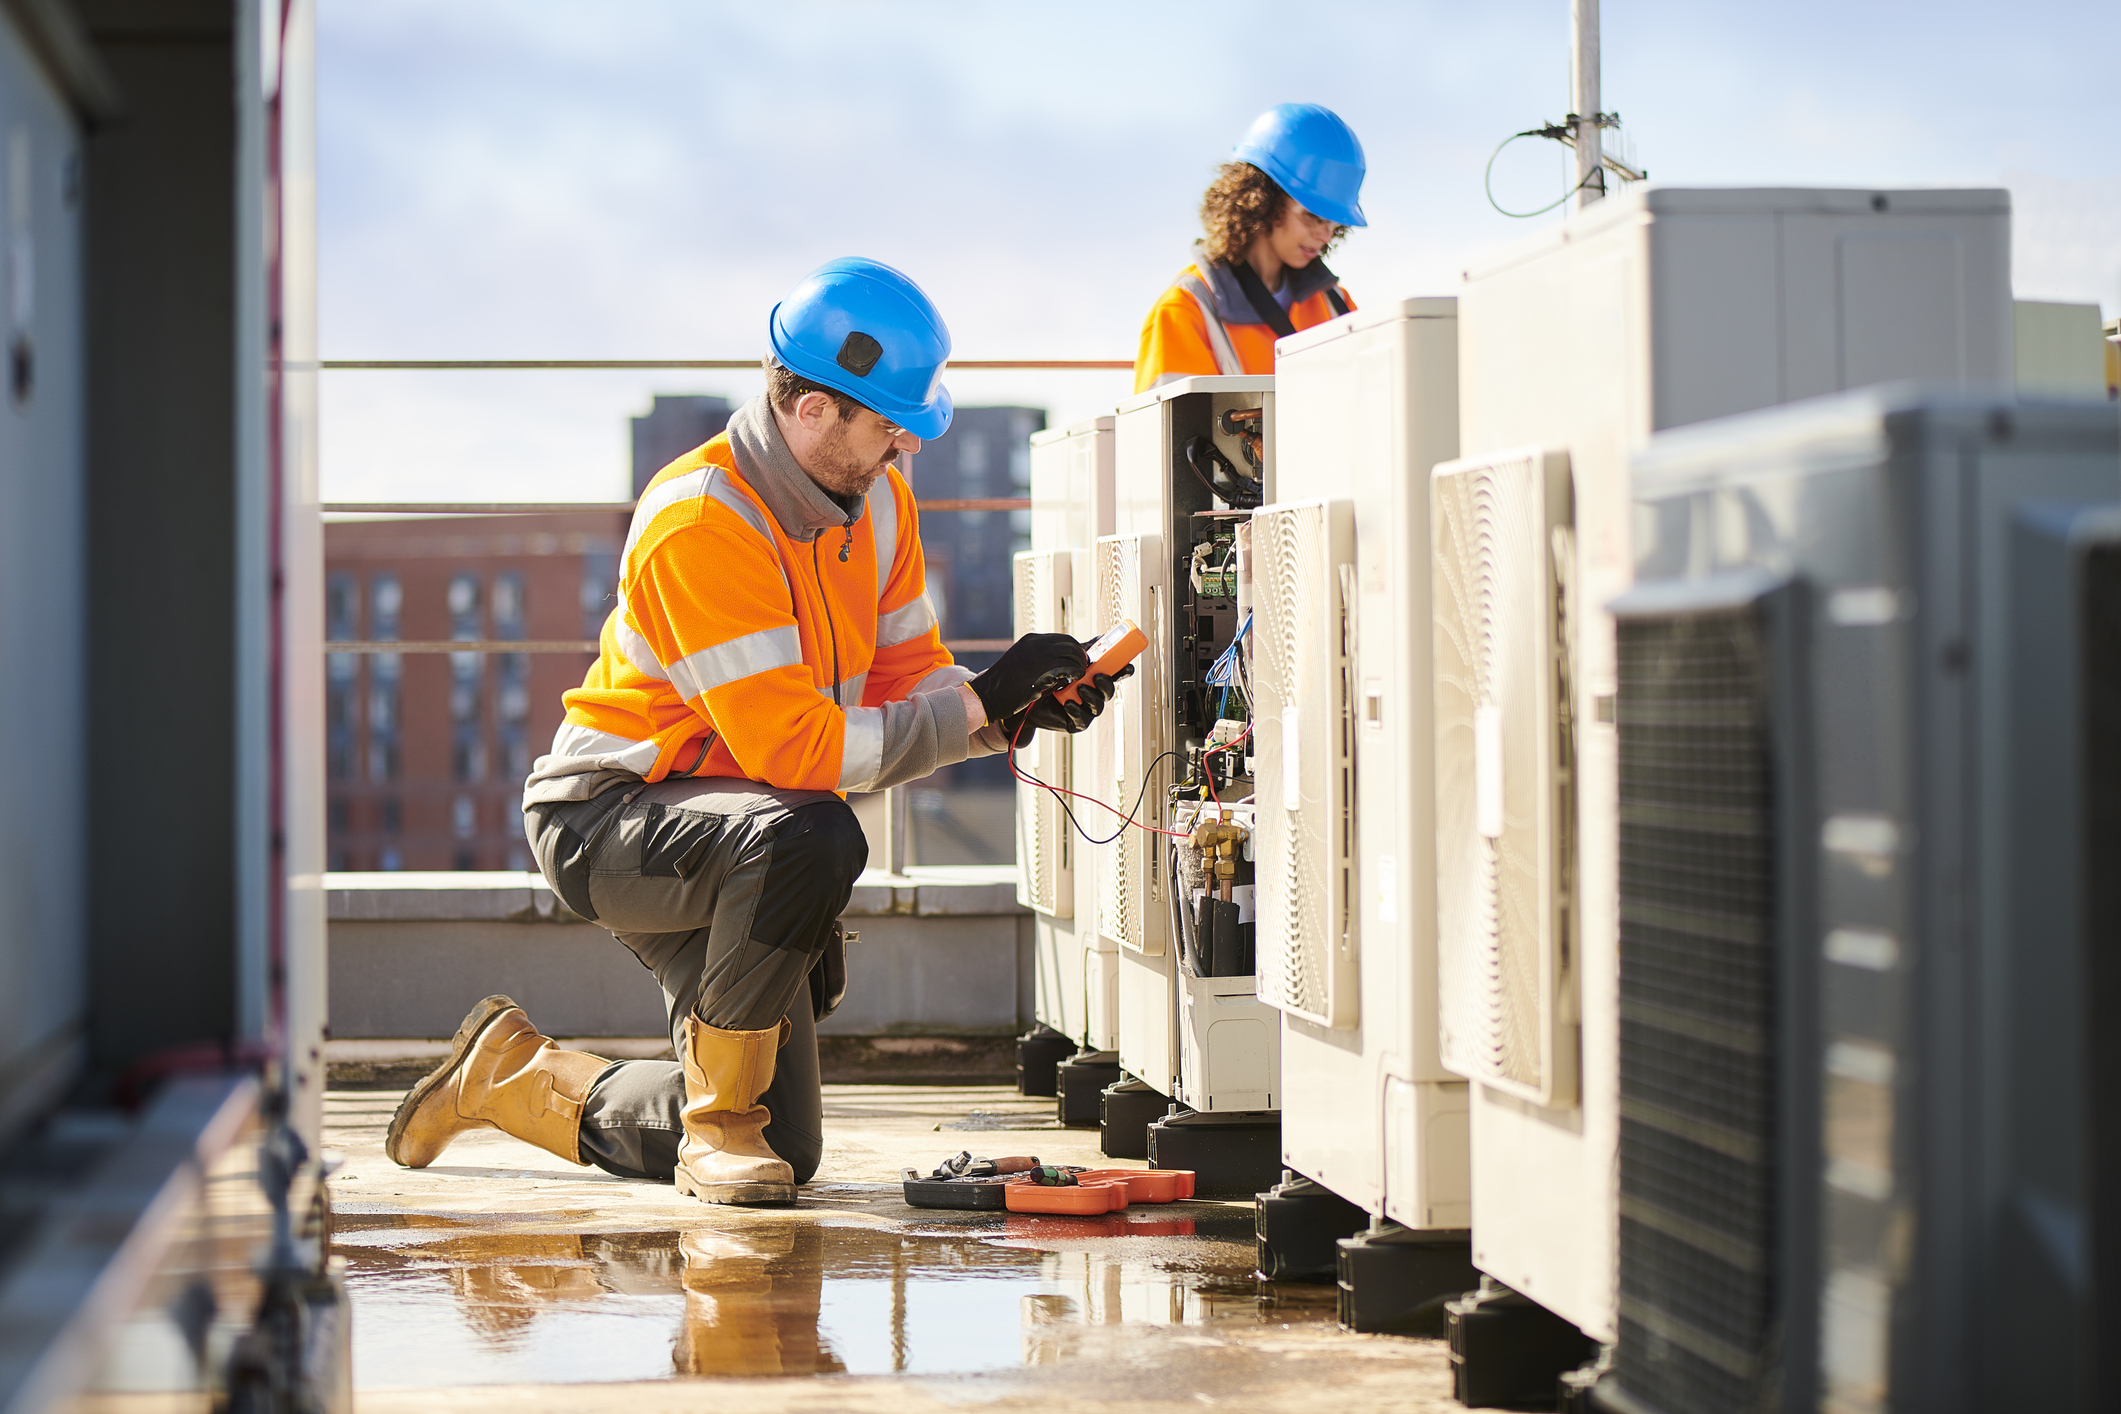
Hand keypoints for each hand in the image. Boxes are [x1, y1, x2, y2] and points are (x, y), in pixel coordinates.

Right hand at [970, 633, 1088, 724]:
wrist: (987, 695)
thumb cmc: (1002, 686)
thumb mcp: (1019, 664)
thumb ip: (1037, 659)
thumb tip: (1056, 665)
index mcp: (1030, 641)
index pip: (1062, 638)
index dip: (1073, 649)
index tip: (1078, 660)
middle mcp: (1036, 643)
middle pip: (1070, 643)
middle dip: (1080, 655)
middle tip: (1082, 668)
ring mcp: (1040, 654)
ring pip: (1073, 652)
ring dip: (1080, 664)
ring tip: (1077, 676)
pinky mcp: (1044, 668)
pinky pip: (1071, 666)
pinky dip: (1076, 672)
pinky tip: (1073, 680)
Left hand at [1005, 662, 1133, 738]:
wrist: (1026, 697)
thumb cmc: (1047, 678)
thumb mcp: (1066, 661)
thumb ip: (1084, 651)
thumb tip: (1102, 637)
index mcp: (1093, 679)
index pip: (1113, 675)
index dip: (1122, 671)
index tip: (1128, 667)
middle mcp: (1093, 694)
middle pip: (1108, 691)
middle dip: (1107, 684)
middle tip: (1098, 676)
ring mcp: (1086, 710)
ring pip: (1098, 705)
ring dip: (1091, 696)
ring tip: (1080, 688)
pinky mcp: (1076, 722)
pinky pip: (1083, 719)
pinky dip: (1077, 710)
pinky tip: (1068, 704)